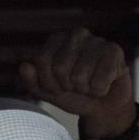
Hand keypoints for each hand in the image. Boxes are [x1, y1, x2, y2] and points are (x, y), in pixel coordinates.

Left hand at [19, 28, 135, 138]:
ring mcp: (96, 40)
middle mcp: (76, 34)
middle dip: (67, 86)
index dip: (49, 83)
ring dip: (84, 89)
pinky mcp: (114, 51)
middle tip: (77, 86)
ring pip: (79, 76)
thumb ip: (31, 80)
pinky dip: (99, 90)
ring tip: (90, 84)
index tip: (58, 86)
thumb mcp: (46, 91)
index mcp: (56, 39)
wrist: (103, 105)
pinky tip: (104, 83)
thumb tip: (24, 66)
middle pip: (59, 68)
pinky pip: (99, 81)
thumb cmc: (73, 94)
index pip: (41, 61)